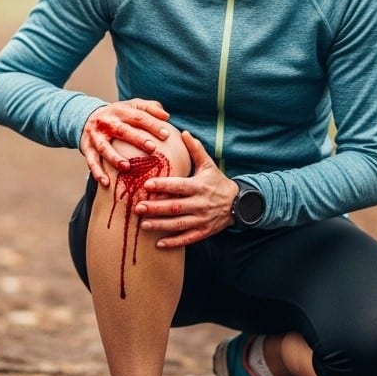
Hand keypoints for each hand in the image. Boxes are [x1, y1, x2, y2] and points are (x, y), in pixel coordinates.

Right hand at [80, 99, 171, 186]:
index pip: (138, 116)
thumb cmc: (119, 116)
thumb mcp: (132, 106)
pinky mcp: (86, 148)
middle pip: (122, 130)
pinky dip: (97, 171)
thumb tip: (166, 116)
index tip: (167, 135)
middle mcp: (106, 122)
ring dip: (114, 158)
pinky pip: (91, 161)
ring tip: (126, 167)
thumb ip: (149, 108)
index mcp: (120, 111)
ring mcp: (95, 136)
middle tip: (152, 148)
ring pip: (104, 147)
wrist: (88, 118)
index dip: (152, 124)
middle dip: (137, 139)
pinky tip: (106, 182)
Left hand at [134, 130, 238, 248]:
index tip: (147, 185)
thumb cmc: (217, 182)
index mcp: (199, 186)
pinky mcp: (204, 232)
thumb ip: (195, 150)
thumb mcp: (209, 165)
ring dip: (160, 225)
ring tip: (143, 225)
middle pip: (175, 207)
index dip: (163, 185)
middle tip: (138, 208)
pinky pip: (188, 239)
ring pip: (179, 224)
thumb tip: (184, 132)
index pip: (179, 186)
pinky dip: (174, 242)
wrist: (238, 204)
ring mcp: (202, 219)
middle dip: (156, 208)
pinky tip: (159, 244)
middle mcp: (200, 204)